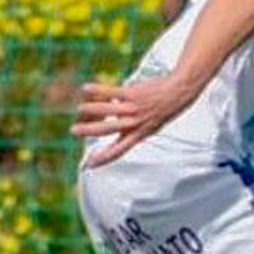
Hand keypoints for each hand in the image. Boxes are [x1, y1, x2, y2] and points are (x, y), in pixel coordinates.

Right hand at [72, 76, 200, 166]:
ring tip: (80, 108)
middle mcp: (136, 123)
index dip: (104, 158)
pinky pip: (111, 92)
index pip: (119, 150)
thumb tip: (114, 137)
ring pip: (106, 110)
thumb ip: (132, 133)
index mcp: (139, 134)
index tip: (89, 165)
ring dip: (90, 109)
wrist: (180, 92)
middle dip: (88, 131)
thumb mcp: (150, 127)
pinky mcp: (133, 94)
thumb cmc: (162, 111)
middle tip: (73, 131)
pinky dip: (96, 91)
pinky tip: (85, 89)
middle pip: (107, 129)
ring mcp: (134, 108)